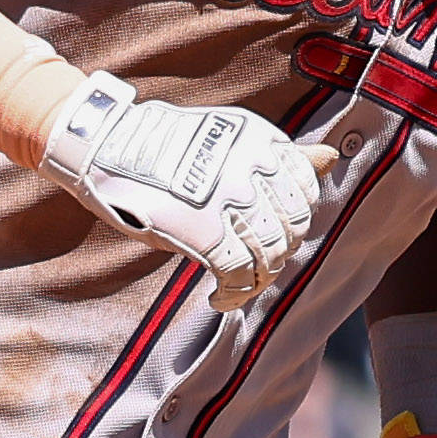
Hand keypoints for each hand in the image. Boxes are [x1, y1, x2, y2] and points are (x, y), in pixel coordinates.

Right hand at [35, 72, 334, 310]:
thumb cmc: (164, 145)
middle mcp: (254, 169)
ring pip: (270, 256)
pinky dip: (233, 296)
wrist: (106, 143)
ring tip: (232, 286)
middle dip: (275, 253)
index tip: (265, 234)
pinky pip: (239, 276)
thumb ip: (281, 156)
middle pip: (292, 228)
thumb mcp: (229, 138)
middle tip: (248, 264)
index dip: (290, 221)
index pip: (305, 193)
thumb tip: (330, 157)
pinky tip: (218, 299)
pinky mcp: (205, 231)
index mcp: (262, 142)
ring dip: (255, 281)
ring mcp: (231, 201)